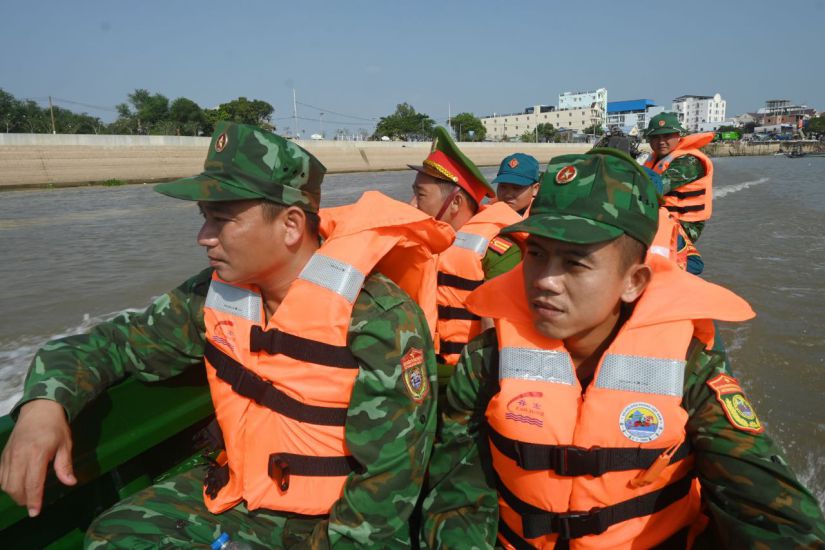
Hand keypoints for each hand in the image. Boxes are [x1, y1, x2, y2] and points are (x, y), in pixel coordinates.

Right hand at [0, 400, 75, 516]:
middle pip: (15, 486)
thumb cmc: (55, 427)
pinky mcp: (3, 455)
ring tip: (26, 496)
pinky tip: (17, 485)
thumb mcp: (66, 444)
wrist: (39, 410)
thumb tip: (70, 482)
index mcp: (37, 454)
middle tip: (33, 504)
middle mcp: (19, 456)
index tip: (35, 512)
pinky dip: (6, 484)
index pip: (32, 483)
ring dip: (14, 494)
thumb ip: (65, 465)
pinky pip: (0, 476)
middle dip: (23, 499)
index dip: (33, 500)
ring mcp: (8, 455)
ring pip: (5, 484)